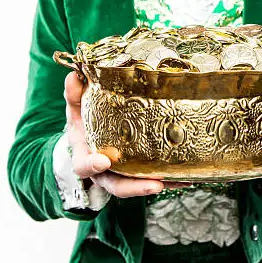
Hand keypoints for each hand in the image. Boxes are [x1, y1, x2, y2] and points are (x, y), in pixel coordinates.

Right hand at [64, 71, 168, 197]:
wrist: (89, 140)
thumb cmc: (83, 124)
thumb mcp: (76, 109)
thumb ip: (74, 94)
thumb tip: (75, 75)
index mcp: (85, 156)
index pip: (83, 165)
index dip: (92, 165)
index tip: (104, 161)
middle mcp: (103, 172)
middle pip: (116, 185)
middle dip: (134, 187)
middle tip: (153, 184)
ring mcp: (121, 176)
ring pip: (137, 186)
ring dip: (156, 185)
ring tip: (175, 182)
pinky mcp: (138, 175)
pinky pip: (154, 180)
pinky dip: (169, 181)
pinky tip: (187, 179)